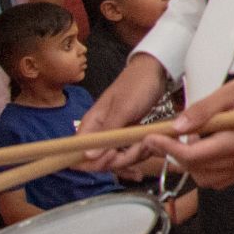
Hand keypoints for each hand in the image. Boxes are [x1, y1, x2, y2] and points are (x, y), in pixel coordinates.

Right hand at [77, 53, 170, 171]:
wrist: (156, 71)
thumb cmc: (137, 85)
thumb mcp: (123, 109)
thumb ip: (106, 133)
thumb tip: (86, 157)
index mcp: (91, 124)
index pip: (78, 153)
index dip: (91, 163)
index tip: (113, 156)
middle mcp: (98, 132)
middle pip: (99, 160)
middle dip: (119, 160)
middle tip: (140, 148)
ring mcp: (112, 134)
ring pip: (115, 158)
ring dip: (132, 157)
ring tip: (149, 145)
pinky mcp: (125, 135)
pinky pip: (126, 152)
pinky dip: (136, 154)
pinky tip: (147, 151)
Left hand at [143, 70, 233, 190]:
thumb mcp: (230, 92)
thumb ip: (203, 110)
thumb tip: (176, 126)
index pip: (192, 155)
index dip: (167, 148)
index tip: (151, 138)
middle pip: (195, 169)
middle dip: (174, 155)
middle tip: (162, 139)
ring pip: (205, 178)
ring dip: (190, 164)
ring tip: (186, 143)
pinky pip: (218, 179)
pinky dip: (205, 169)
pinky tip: (204, 151)